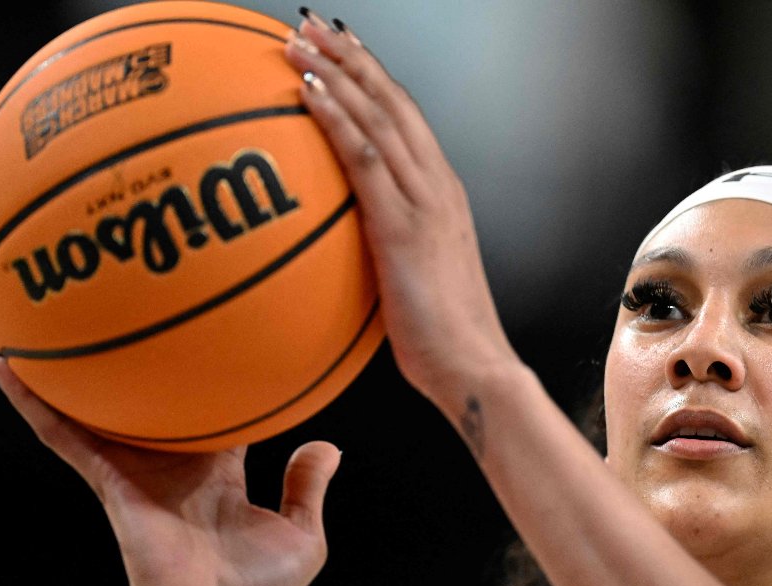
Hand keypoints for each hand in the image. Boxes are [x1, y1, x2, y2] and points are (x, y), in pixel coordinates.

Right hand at [0, 356, 337, 585]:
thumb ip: (306, 488)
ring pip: (100, 411)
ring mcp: (138, 472)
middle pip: (152, 401)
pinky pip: (67, 438)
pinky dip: (37, 406)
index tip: (216, 334)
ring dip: (70, 372)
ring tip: (41, 324)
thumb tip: (328, 445)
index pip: (212, 411)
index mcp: (218, 472)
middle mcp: (174, 465)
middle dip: (140, 364)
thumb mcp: (302, 535)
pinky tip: (7, 373)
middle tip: (130, 308)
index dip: (212, 376)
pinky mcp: (112, 483)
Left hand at [284, 12, 519, 407]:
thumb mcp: (416, 277)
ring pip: (378, 117)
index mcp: (443, 193)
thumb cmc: (444, 335)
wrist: (473, 365)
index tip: (340, 48)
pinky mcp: (403, 226)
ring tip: (297, 41)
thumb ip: (390, 246)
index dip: (372, 77)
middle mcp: (438, 185)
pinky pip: (363, 157)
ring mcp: (424, 202)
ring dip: (335, 72)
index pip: (406, 118)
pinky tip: (306, 92)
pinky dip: (335, 117)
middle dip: (350, 55)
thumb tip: (349, 243)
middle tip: (310, 23)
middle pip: (392, 101)